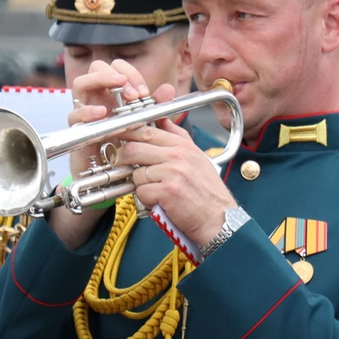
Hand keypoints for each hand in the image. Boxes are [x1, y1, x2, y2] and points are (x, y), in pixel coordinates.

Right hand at [49, 60, 172, 250]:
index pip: (118, 69)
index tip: (145, 92)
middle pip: (96, 68)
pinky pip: (75, 115)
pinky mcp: (78, 131)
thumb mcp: (146, 129)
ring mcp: (86, 113)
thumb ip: (156, 109)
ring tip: (118, 91)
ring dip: (100, 82)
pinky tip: (102, 113)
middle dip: (114, 73)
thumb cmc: (128, 151)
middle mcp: (98, 99)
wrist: (113, 181)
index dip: (131, 73)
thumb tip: (168, 89)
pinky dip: (88, 111)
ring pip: (81, 85)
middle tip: (132, 92)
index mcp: (115, 95)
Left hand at [116, 117, 238, 247]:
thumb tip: (162, 120)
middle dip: (124, 161)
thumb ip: (178, 138)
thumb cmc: (207, 192)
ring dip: (140, 185)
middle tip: (128, 170)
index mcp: (183, 146)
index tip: (120, 141)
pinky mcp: (167, 191)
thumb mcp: (197, 157)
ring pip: (135, 173)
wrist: (219, 218)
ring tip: (154, 191)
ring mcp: (172, 172)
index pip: (146, 131)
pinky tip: (159, 202)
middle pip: (133, 149)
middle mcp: (178, 155)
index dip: (127, 136)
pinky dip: (146, 200)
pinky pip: (141, 192)